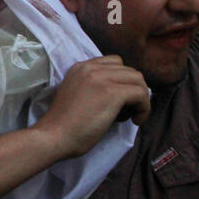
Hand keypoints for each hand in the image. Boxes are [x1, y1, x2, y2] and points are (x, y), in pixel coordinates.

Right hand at [36, 56, 150, 159]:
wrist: (54, 136)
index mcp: (81, 67)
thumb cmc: (63, 125)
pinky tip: (136, 120)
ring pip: (138, 80)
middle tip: (127, 111)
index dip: (122, 81)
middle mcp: (91, 68)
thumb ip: (94, 88)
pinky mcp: (112, 93)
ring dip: (141, 98)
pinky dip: (144, 108)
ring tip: (132, 116)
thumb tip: (123, 96)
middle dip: (134, 90)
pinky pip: (141, 94)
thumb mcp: (76, 95)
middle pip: (129, 71)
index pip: (115, 63)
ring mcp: (102, 79)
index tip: (120, 100)